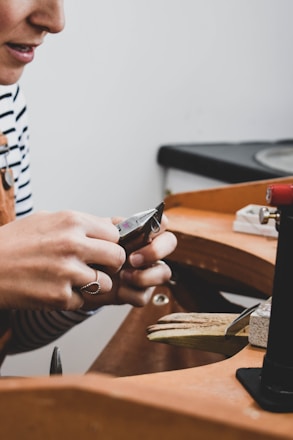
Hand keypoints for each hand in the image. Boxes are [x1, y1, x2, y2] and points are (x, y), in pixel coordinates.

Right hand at [0, 211, 124, 309]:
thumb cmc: (14, 241)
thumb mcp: (47, 219)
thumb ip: (81, 223)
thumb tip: (111, 226)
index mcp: (72, 221)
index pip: (115, 233)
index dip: (111, 242)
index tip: (105, 247)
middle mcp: (73, 245)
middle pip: (118, 257)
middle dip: (111, 263)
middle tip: (98, 265)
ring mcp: (67, 272)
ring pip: (105, 283)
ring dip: (94, 284)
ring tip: (75, 279)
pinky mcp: (59, 296)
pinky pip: (83, 300)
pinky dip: (73, 298)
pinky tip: (56, 288)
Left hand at [81, 214, 176, 309]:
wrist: (81, 277)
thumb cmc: (92, 253)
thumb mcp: (98, 236)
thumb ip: (111, 229)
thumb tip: (123, 226)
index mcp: (140, 233)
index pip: (160, 222)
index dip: (157, 226)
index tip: (142, 233)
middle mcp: (148, 251)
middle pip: (170, 243)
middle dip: (155, 251)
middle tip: (133, 259)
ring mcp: (147, 272)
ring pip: (164, 272)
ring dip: (143, 276)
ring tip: (123, 276)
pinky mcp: (140, 292)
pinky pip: (144, 295)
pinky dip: (129, 293)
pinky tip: (117, 289)